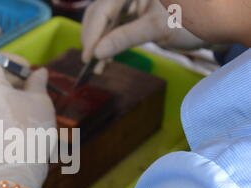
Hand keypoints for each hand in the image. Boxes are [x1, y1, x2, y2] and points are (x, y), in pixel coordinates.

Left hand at [0, 54, 55, 187]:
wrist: (15, 173)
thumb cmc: (29, 133)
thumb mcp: (40, 103)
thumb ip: (37, 83)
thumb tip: (39, 72)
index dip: (11, 61)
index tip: (27, 72)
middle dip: (9, 79)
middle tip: (30, 89)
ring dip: (3, 95)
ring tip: (25, 107)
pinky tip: (14, 122)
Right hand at [82, 0, 205, 73]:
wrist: (214, 23)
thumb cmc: (191, 20)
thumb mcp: (157, 28)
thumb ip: (125, 38)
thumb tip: (97, 53)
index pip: (103, 9)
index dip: (93, 33)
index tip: (88, 56)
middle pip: (99, 13)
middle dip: (94, 38)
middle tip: (90, 62)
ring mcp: (129, 2)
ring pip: (104, 22)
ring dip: (99, 44)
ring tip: (98, 67)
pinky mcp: (132, 14)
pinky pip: (113, 28)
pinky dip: (108, 44)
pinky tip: (105, 60)